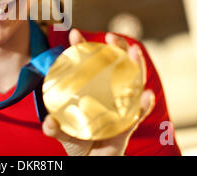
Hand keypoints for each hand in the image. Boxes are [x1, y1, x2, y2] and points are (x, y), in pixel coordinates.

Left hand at [42, 28, 155, 155]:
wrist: (91, 161)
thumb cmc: (78, 143)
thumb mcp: (64, 133)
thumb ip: (55, 129)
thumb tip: (48, 123)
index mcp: (91, 90)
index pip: (87, 64)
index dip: (82, 47)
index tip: (74, 34)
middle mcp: (108, 93)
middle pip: (115, 65)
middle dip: (116, 47)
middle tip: (110, 37)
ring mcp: (121, 105)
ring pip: (132, 81)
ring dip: (136, 65)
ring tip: (134, 51)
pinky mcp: (130, 123)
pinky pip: (140, 112)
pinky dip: (146, 104)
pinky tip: (147, 95)